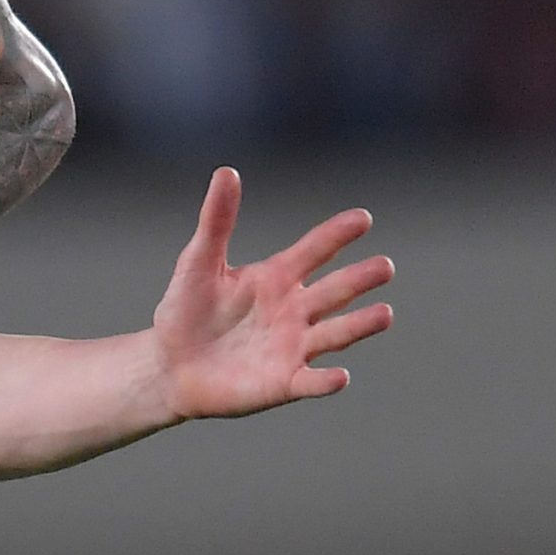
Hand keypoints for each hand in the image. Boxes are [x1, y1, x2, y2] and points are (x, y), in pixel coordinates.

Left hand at [153, 168, 394, 420]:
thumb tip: (227, 171)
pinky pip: (310, 382)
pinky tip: (340, 376)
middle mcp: (294, 310)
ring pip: (335, 333)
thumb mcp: (198, 262)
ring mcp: (293, 347)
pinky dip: (325, 380)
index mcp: (277, 278)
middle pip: (335, 291)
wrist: (169, 364)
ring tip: (385, 313)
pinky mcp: (283, 382)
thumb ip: (217, 220)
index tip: (363, 218)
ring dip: (360, 325)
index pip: (315, 250)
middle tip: (384, 266)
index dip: (337, 234)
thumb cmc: (186, 310)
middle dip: (360, 279)